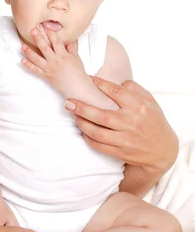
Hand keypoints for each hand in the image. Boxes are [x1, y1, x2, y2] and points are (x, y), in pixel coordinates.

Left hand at [21, 25, 85, 96]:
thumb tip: (69, 39)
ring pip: (37, 59)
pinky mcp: (46, 76)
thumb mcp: (76, 57)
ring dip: (29, 52)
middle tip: (33, 30)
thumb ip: (71, 47)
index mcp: (63, 55)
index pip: (56, 41)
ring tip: (22, 46)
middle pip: (44, 48)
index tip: (46, 25)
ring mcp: (49, 68)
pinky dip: (28, 65)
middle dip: (38, 38)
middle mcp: (55, 61)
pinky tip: (22, 60)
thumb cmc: (78, 72)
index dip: (51, 33)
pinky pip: (35, 70)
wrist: (77, 87)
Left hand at [64, 77, 178, 173]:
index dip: (100, 84)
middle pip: (101, 114)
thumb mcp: (150, 102)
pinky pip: (99, 145)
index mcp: (138, 107)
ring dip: (81, 123)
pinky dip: (88, 138)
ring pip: (97, 132)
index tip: (88, 79)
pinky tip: (82, 130)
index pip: (116, 92)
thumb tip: (118, 80)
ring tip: (72, 114)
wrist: (163, 151)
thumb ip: (135, 89)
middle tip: (68, 101)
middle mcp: (131, 123)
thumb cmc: (154, 122)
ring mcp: (125, 139)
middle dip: (82, 107)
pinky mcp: (121, 152)